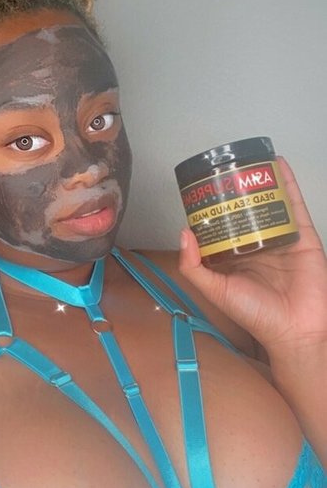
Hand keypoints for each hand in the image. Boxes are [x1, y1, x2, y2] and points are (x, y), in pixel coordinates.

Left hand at [178, 158, 326, 355]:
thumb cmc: (255, 314)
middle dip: (236, 191)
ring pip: (268, 203)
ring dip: (260, 182)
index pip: (221, 226)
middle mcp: (256, 245)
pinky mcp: (302, 236)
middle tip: (225, 169)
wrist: (295, 328)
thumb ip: (194, 266)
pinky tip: (277, 165)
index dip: (212, 209)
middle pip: (244, 210)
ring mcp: (280, 238)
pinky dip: (287, 183)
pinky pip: (293, 205)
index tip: (203, 189)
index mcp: (234, 257)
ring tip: (248, 159)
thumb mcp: (216, 290)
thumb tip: (184, 232)